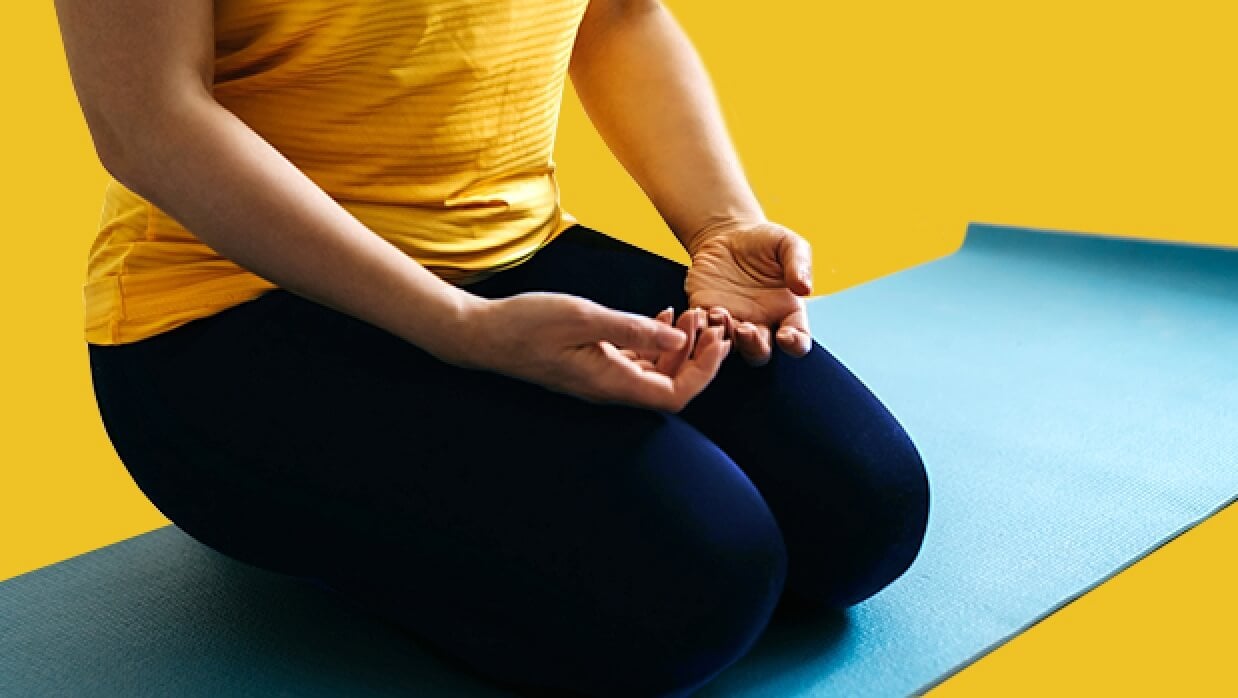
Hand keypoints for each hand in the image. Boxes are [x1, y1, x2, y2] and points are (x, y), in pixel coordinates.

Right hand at [460, 292, 731, 412]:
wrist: (484, 334)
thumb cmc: (528, 324)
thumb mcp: (585, 317)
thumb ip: (633, 329)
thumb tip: (679, 341)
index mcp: (611, 383)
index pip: (675, 396)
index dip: (703, 373)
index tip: (714, 340)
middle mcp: (610, 389)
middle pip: (671, 387)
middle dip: (698, 356)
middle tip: (708, 320)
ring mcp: (601, 380)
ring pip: (656, 374)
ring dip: (679, 348)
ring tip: (689, 314)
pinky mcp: (592, 367)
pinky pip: (636, 362)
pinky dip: (655, 342)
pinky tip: (662, 316)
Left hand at [684, 219, 813, 365]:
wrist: (729, 235)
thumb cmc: (765, 242)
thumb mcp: (788, 244)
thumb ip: (799, 264)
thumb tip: (805, 289)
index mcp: (787, 312)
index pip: (797, 341)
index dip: (794, 344)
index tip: (785, 335)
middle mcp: (761, 324)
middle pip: (760, 353)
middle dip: (753, 346)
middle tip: (746, 329)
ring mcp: (733, 322)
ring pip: (730, 346)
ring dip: (724, 336)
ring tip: (720, 313)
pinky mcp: (706, 313)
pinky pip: (702, 329)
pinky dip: (700, 327)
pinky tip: (699, 313)